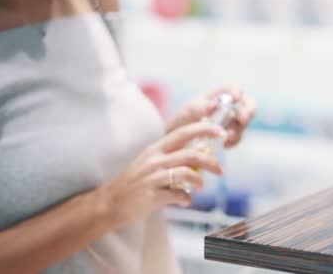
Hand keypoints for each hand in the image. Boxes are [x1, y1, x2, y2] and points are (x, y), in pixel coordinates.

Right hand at [98, 123, 224, 227]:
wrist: (111, 203)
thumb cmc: (136, 182)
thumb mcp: (151, 161)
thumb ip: (172, 155)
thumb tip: (201, 155)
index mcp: (156, 148)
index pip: (184, 132)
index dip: (204, 129)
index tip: (221, 132)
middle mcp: (155, 159)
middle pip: (190, 154)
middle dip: (210, 161)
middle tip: (220, 170)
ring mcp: (153, 177)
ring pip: (186, 173)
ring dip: (199, 181)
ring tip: (201, 187)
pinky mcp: (152, 195)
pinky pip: (178, 194)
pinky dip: (186, 198)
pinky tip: (184, 200)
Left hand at [165, 85, 255, 147]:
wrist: (176, 143)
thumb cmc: (180, 123)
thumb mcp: (187, 113)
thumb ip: (199, 108)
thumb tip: (213, 105)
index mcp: (217, 97)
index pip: (233, 88)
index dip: (238, 91)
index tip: (235, 98)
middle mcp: (227, 108)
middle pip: (247, 104)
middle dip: (248, 111)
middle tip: (243, 120)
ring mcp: (231, 122)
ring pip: (243, 123)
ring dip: (238, 129)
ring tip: (227, 138)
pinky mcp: (231, 136)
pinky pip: (238, 137)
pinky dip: (234, 141)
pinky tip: (225, 145)